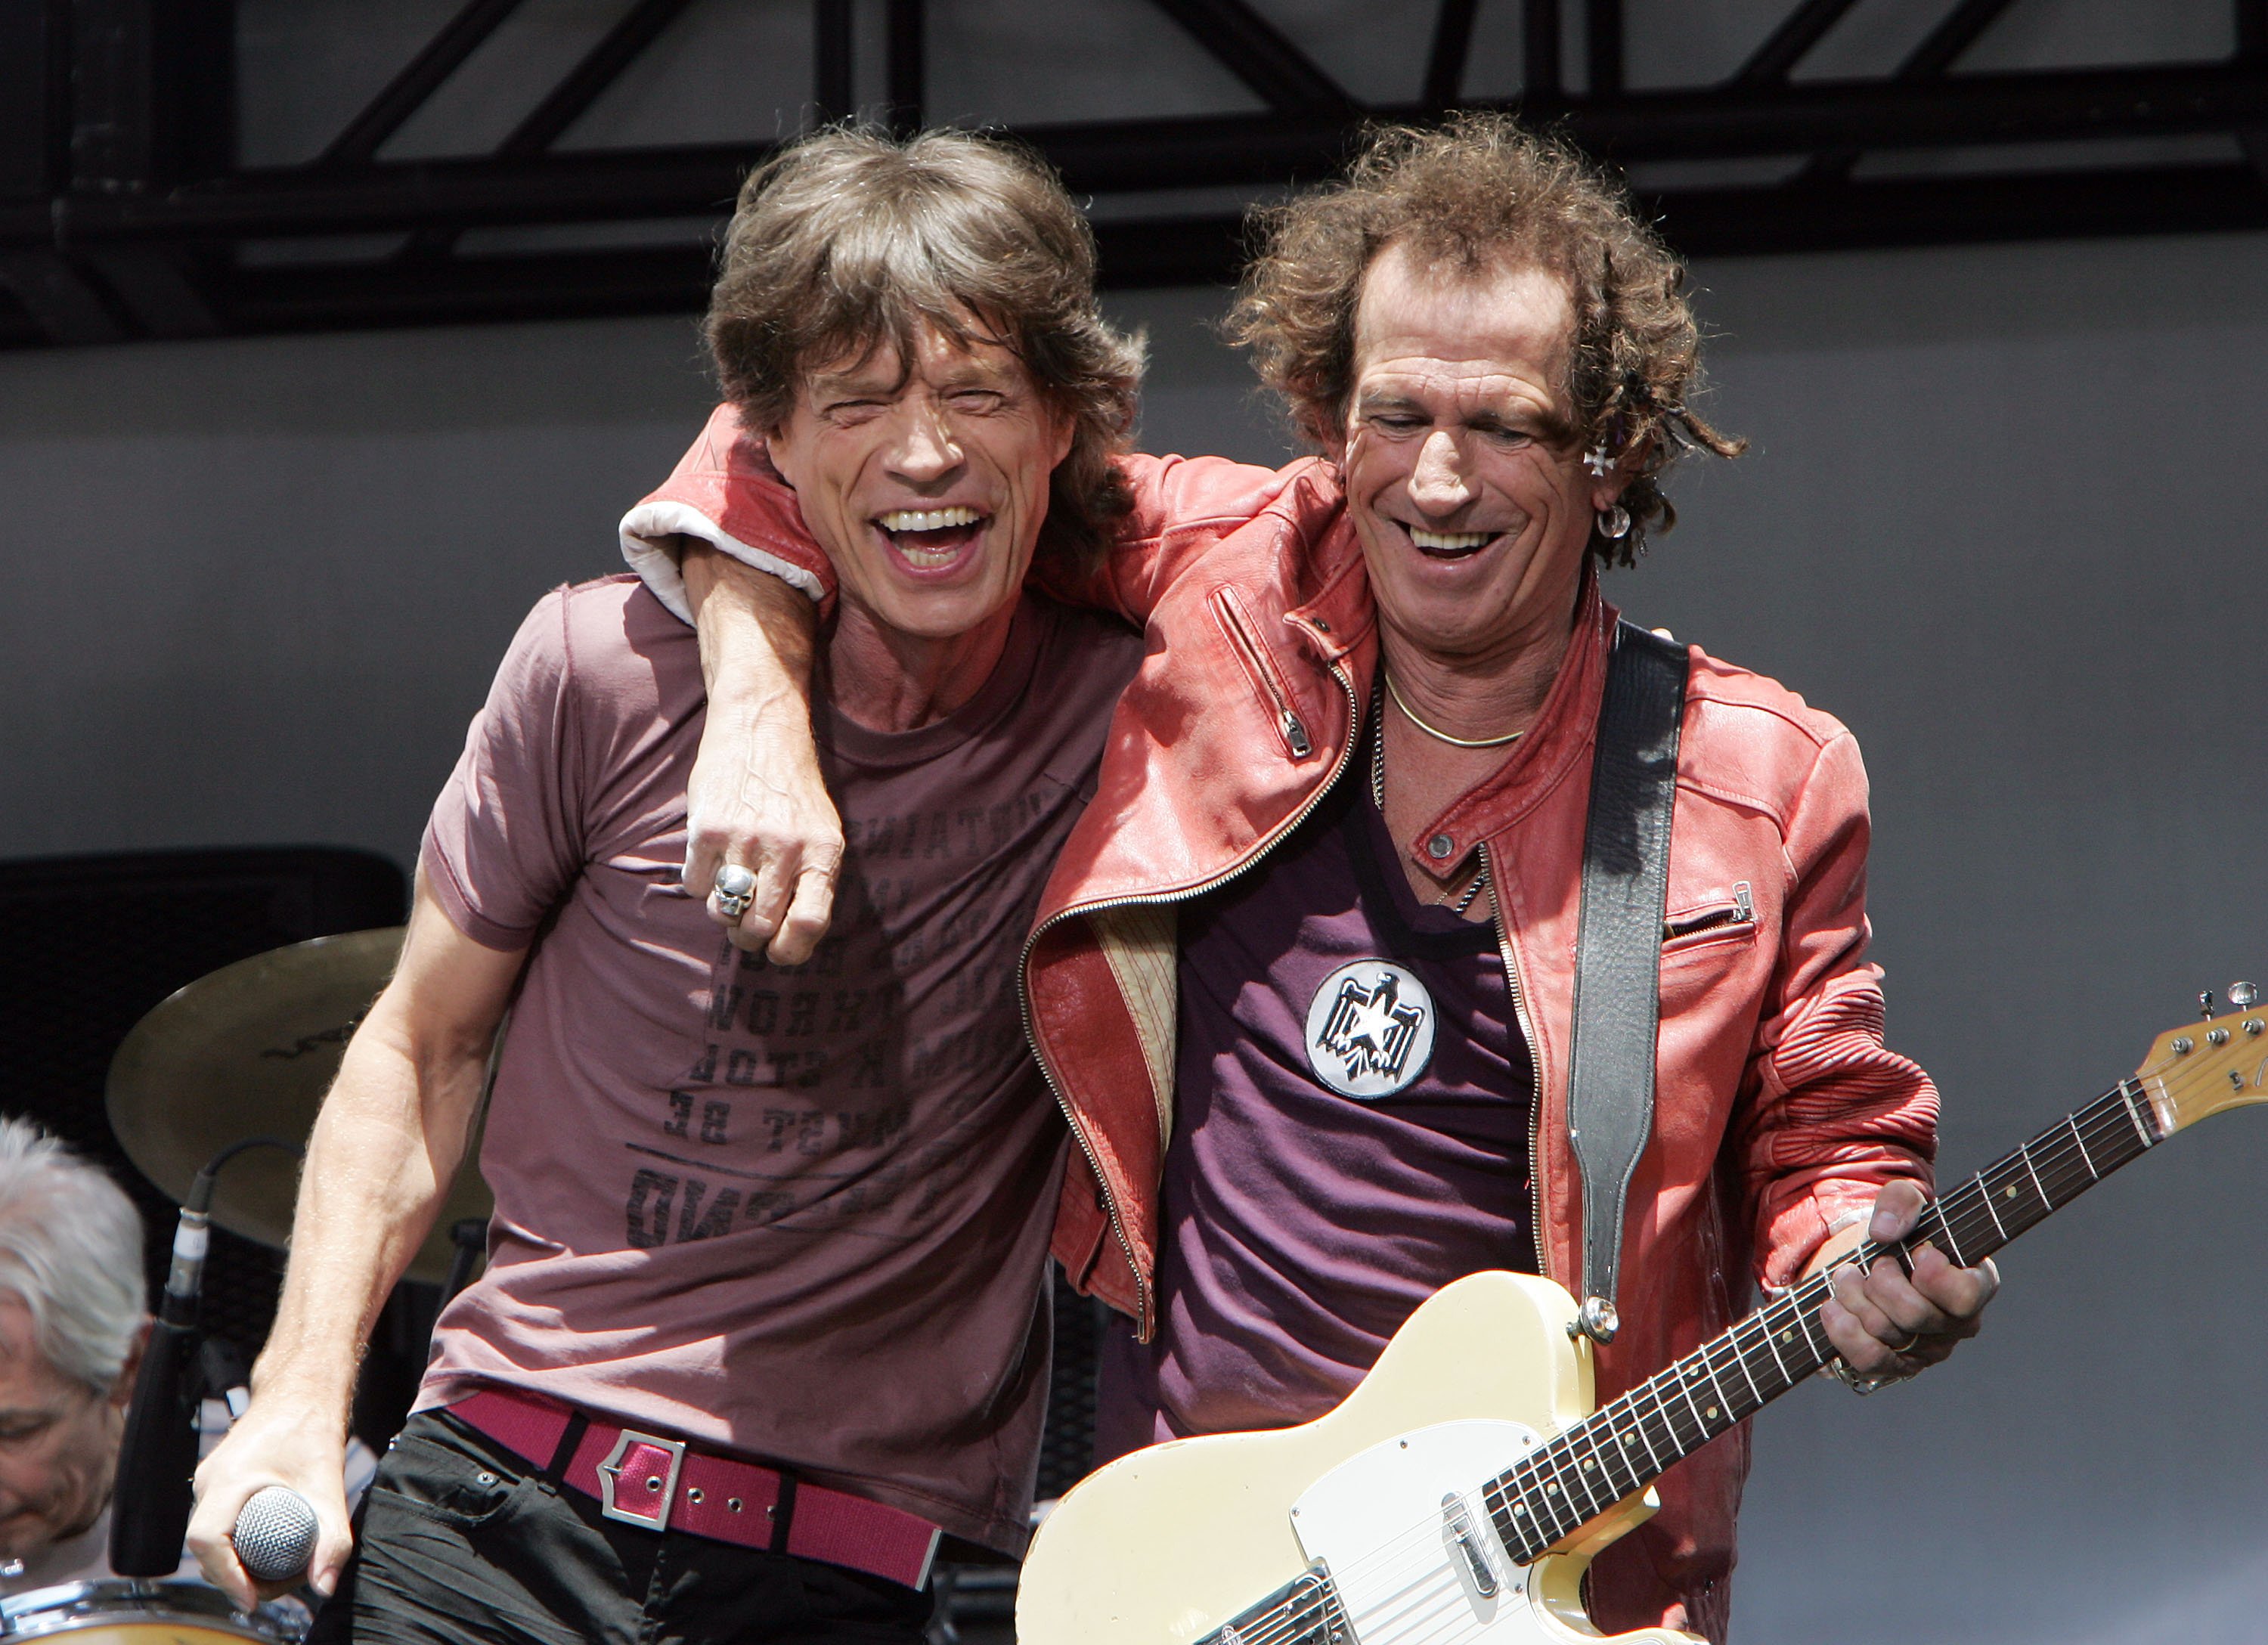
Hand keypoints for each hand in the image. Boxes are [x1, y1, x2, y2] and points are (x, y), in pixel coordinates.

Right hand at [187, 1398, 352, 1607]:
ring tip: (282, 1572)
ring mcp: (209, 1481)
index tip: (253, 1599)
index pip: (205, 1541)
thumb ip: (332, 1536)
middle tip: (280, 1588)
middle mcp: (208, 1481)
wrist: (302, 1388)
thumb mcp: (328, 1484)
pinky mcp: (219, 1483)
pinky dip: (239, 1544)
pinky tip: (273, 1550)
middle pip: (205, 1548)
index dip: (225, 1577)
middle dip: (237, 1577)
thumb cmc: (312, 1427)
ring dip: (238, 1562)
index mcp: (226, 1479)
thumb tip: (324, 1586)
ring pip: (211, 1538)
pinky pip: (219, 1524)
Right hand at [681, 544, 842, 962]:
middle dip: (751, 935)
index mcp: (823, 851)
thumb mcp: (823, 829)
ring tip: (731, 889)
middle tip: (747, 924)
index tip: (780, 953)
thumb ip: (813, 878)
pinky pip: (695, 886)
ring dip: (724, 911)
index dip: (792, 951)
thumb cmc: (794, 788)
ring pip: (725, 911)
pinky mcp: (705, 829)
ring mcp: (744, 839)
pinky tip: (710, 859)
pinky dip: (699, 882)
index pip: (810, 923)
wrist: (761, 727)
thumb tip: (792, 938)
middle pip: (761, 925)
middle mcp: (786, 848)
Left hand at [1816, 1179, 1998, 1385]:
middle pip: (1916, 1316)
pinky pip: (1869, 1360)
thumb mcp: (1905, 1203)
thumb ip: (1901, 1201)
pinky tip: (1832, 1306)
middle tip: (1874, 1263)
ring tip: (1846, 1275)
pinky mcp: (1896, 1365)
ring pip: (1887, 1335)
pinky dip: (1843, 1331)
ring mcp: (1927, 1349)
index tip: (1918, 1252)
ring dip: (1855, 1298)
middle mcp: (1957, 1324)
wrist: (1874, 1260)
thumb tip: (1884, 1231)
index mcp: (1975, 1284)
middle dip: (1882, 1283)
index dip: (1936, 1277)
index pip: (1965, 1296)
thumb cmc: (1903, 1233)